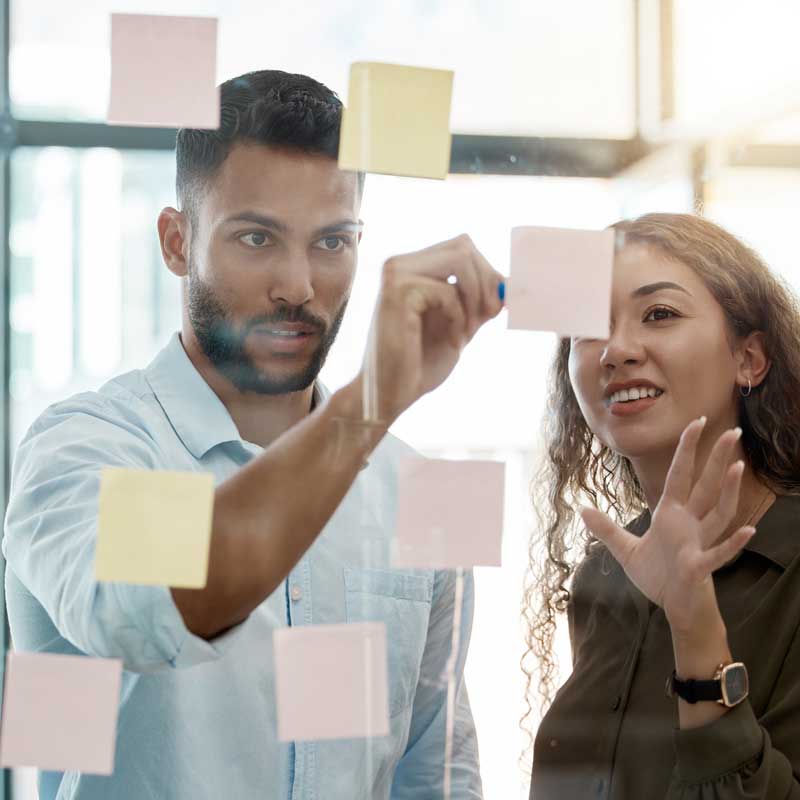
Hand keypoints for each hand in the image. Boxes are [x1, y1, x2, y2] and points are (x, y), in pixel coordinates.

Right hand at [363, 234, 503, 422]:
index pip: (463, 247)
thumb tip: (513, 282)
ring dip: (474, 298)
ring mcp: (396, 274)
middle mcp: (400, 263)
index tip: (495, 309)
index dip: (487, 274)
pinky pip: (448, 291)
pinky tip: (452, 343)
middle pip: (464, 246)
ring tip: (468, 332)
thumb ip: (481, 301)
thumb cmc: (420, 363)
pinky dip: (459, 319)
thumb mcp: (461, 324)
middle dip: (485, 283)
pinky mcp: (397, 292)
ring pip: (459, 259)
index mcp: (412, 267)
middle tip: (487, 318)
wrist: (392, 393)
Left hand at [580, 419, 755, 634]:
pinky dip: (733, 543)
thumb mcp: (626, 550)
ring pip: (718, 512)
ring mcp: (698, 543)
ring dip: (728, 491)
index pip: (680, 476)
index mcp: (671, 515)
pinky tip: (749, 530)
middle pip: (706, 486)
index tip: (697, 422)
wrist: (675, 608)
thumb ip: (606, 529)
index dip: (687, 450)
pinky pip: (719, 553)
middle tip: (733, 431)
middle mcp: (689, 524)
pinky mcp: (700, 567)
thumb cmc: (658, 577)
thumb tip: (582, 509)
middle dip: (717, 459)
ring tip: (739, 467)